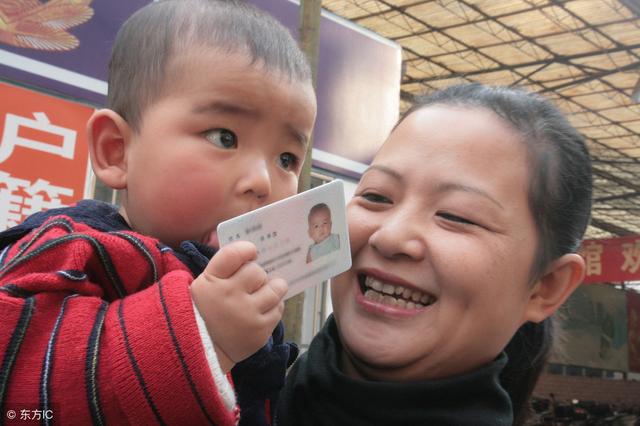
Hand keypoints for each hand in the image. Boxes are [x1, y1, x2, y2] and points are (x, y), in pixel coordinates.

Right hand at [190, 241, 286, 370]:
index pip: (234, 254)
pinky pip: (278, 308)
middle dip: (256, 275)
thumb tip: (248, 252)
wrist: (201, 354)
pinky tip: (263, 309)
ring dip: (273, 288)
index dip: (246, 250)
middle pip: (256, 271)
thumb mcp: (201, 288)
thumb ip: (221, 270)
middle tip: (252, 282)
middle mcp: (229, 296)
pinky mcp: (260, 331)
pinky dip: (274, 306)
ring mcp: (247, 314)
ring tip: (266, 291)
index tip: (251, 253)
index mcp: (210, 282)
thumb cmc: (202, 315)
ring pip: (275, 288)